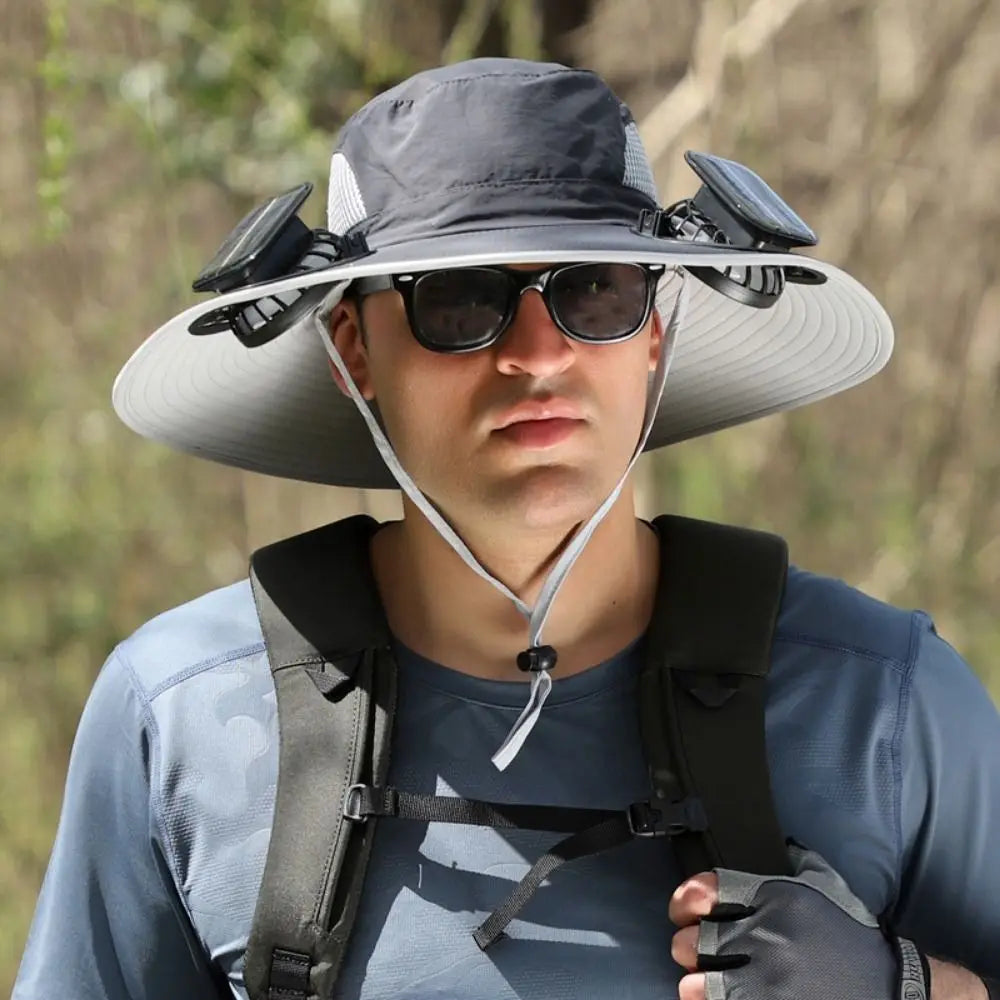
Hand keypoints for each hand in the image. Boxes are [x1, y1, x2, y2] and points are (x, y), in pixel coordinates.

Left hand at [668, 846, 930, 999]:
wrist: (893, 990)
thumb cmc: (854, 937)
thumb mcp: (826, 886)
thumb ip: (793, 861)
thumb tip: (775, 839)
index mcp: (773, 898)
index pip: (704, 891)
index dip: (685, 900)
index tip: (683, 910)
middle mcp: (766, 937)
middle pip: (693, 941)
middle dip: (690, 947)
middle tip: (695, 952)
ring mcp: (767, 981)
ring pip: (697, 983)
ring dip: (697, 983)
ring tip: (703, 982)